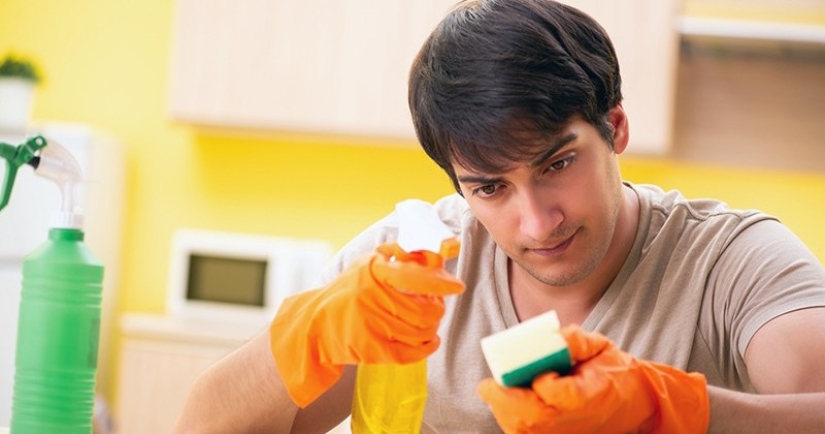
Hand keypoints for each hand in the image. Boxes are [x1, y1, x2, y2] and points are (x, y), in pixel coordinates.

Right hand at [270, 242, 464, 406]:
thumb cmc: (348, 292)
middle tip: (436, 306)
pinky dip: (428, 347)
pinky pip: (413, 352)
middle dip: (437, 309)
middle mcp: (373, 298)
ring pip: (422, 331)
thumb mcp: (368, 265)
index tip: (457, 286)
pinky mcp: (373, 350)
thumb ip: (399, 257)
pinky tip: (430, 341)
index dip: (441, 283)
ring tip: (427, 322)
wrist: (315, 326)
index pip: (416, 277)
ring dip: (432, 328)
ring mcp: (373, 325)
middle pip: (425, 309)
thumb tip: (434, 255)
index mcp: (373, 271)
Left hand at [477, 325, 708, 433]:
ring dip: (504, 413)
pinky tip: (504, 406)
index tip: (537, 370)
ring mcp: (566, 433)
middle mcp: (576, 420)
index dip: (541, 382)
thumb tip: (552, 336)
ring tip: (492, 393)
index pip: (556, 393)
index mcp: (590, 395)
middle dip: (504, 401)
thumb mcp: (602, 346)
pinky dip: (511, 422)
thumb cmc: (615, 372)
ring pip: (526, 431)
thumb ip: (577, 339)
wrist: (636, 403)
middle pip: (532, 418)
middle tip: (487, 385)